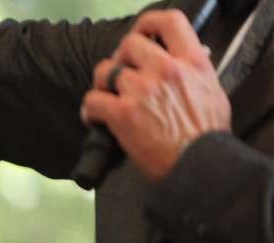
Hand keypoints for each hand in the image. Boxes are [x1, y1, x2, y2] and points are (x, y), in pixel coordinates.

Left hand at [81, 9, 230, 181]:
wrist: (199, 163)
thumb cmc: (206, 135)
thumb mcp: (212, 92)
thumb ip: (194, 74)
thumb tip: (182, 69)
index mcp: (192, 61)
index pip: (169, 22)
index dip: (148, 23)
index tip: (140, 33)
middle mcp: (167, 70)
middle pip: (129, 44)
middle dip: (119, 58)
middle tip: (119, 77)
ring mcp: (143, 90)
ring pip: (105, 70)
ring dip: (101, 85)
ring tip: (106, 99)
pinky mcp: (123, 113)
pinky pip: (92, 100)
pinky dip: (89, 111)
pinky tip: (96, 120)